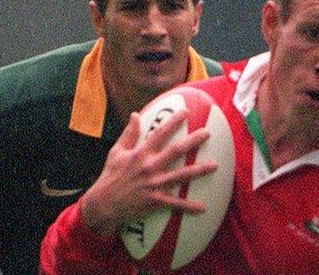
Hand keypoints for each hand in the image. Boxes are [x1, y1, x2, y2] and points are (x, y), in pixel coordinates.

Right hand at [81, 109, 216, 235]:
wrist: (102, 205)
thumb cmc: (110, 177)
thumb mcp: (116, 152)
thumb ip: (129, 133)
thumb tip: (135, 114)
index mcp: (140, 153)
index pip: (160, 133)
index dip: (173, 121)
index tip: (186, 111)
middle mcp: (149, 166)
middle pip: (176, 151)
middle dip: (193, 141)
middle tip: (208, 133)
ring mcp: (154, 184)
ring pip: (181, 176)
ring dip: (199, 170)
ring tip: (215, 165)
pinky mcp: (155, 201)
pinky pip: (175, 204)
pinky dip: (189, 206)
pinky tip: (203, 208)